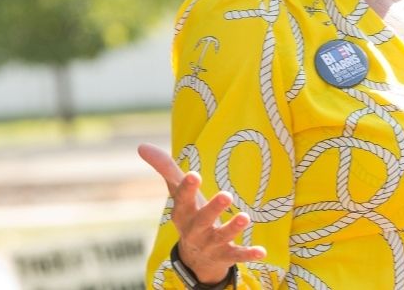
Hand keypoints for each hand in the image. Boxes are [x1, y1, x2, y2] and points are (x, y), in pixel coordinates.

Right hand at [138, 143, 266, 282]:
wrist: (195, 259)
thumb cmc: (189, 215)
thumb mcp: (178, 193)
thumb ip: (165, 169)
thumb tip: (141, 146)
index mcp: (182, 213)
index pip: (183, 199)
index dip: (187, 188)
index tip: (194, 175)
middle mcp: (194, 230)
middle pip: (202, 220)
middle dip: (213, 209)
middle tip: (226, 196)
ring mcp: (210, 244)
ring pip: (221, 237)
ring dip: (232, 228)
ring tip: (245, 217)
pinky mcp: (226, 255)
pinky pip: (237, 255)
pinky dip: (248, 254)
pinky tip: (262, 251)